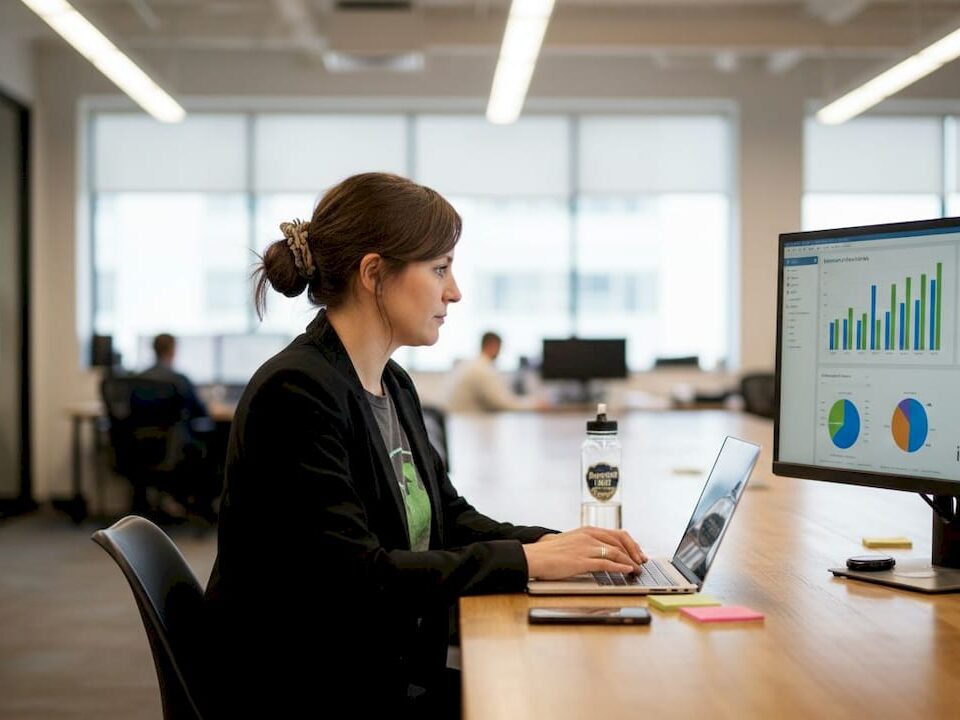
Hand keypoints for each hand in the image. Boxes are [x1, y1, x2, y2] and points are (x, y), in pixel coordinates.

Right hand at [522, 527, 647, 579]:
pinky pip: (606, 564)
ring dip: (629, 562)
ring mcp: (586, 548)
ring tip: (636, 570)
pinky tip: (627, 571)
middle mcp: (588, 536)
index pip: (616, 534)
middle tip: (641, 561)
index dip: (630, 543)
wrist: (534, 557)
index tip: (638, 552)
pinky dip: (619, 567)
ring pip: (615, 553)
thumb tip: (600, 553)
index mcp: (587, 530)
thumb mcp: (571, 542)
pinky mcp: (582, 561)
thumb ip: (585, 544)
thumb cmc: (549, 553)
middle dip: (634, 552)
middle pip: (620, 541)